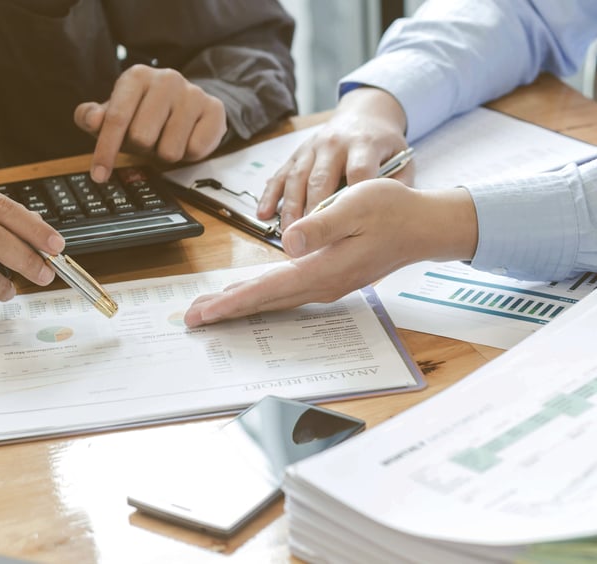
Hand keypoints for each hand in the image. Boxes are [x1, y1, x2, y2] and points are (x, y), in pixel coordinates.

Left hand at [74, 64, 226, 181]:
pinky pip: (196, 150)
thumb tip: (91, 119)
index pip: (116, 118)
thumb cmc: (144, 114)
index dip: (105, 150)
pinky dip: (188, 154)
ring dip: (165, 153)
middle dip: (141, 149)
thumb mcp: (114, 116)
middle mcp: (166, 79)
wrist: (187, 107)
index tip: (99, 175)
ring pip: (170, 150)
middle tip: (147, 141)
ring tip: (166, 139)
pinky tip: (186, 139)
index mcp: (137, 76)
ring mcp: (193, 92)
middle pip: (142, 138)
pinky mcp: (215, 109)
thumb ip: (92, 117)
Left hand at [184, 179, 477, 326]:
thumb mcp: (356, 206)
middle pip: (263, 302)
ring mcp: (326, 285)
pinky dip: (260, 297)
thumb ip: (321, 225)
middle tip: (192, 319)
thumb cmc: (391, 211)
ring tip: (211, 310)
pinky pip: (285, 294)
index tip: (203, 313)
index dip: (231, 302)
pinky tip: (249, 294)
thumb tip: (289, 243)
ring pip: (273, 300)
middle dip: (226, 310)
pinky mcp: (329, 278)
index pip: (266, 290)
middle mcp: (321, 285)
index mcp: (322, 270)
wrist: (423, 226)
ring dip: (241, 305)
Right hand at [257, 87, 409, 229]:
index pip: (358, 172)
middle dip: (314, 211)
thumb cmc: (383, 145)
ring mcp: (312, 148)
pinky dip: (270, 195)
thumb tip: (390, 214)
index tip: (346, 227)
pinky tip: (263, 214)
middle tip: (310, 239)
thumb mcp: (402, 159)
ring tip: (288, 233)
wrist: (364, 115)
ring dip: (291, 207)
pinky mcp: (297, 153)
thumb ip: (399, 184)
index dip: (352, 200)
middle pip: (321, 179)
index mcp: (364, 144)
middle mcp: (334, 144)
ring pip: (297, 178)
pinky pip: (280, 175)